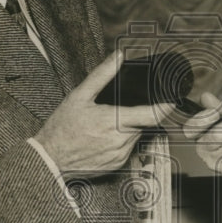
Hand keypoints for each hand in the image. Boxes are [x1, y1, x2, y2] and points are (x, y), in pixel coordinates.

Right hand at [35, 51, 172, 176]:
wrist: (49, 159)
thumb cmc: (62, 128)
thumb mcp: (79, 96)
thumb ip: (101, 75)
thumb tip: (118, 56)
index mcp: (115, 121)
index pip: (152, 115)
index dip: (165, 107)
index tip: (172, 99)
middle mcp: (122, 141)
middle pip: (142, 124)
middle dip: (133, 115)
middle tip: (113, 112)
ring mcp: (120, 155)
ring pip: (135, 136)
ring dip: (127, 129)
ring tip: (104, 126)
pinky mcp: (117, 166)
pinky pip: (127, 149)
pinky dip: (120, 142)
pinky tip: (102, 139)